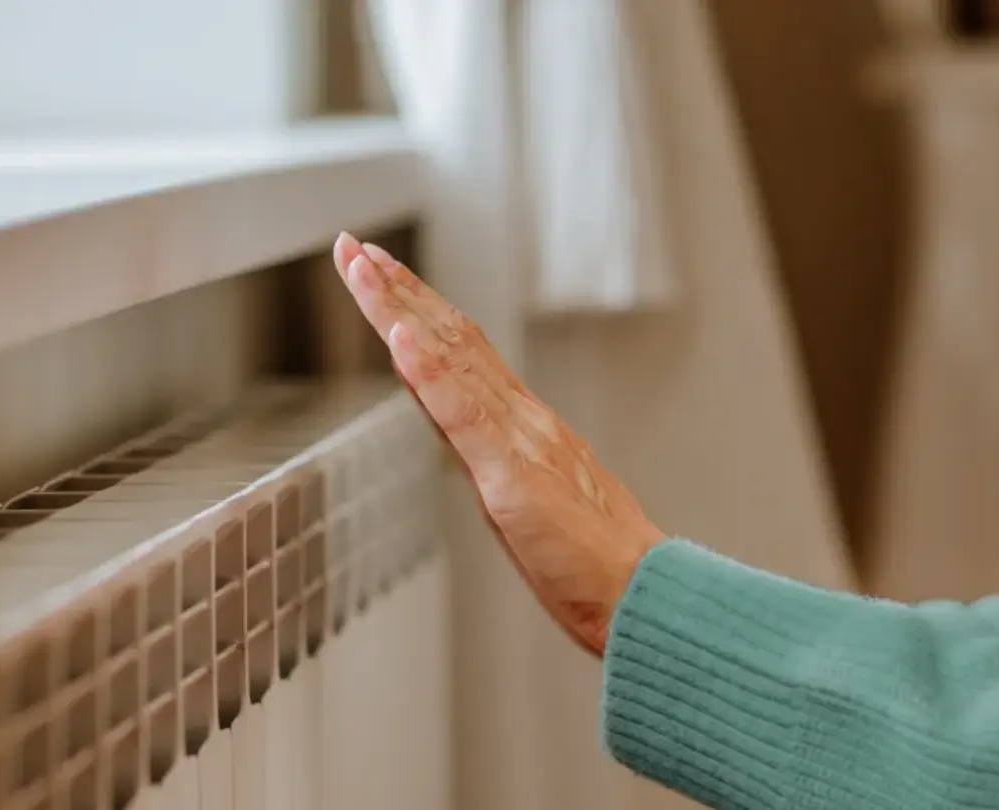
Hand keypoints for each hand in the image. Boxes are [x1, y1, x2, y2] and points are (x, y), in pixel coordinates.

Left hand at [330, 234, 664, 654]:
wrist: (644, 596)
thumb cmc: (593, 565)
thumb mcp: (534, 504)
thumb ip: (501, 467)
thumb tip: (470, 445)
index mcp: (524, 427)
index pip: (461, 353)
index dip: (419, 310)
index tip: (382, 274)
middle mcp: (521, 419)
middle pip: (450, 339)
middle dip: (397, 291)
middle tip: (354, 248)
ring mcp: (517, 442)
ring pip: (450, 359)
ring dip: (400, 310)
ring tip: (364, 268)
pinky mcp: (512, 476)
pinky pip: (463, 415)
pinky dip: (429, 371)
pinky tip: (400, 337)